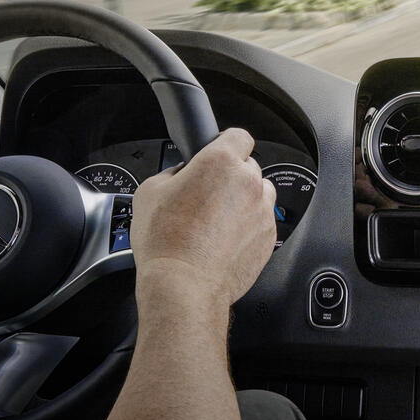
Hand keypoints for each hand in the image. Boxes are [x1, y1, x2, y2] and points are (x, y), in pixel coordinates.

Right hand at [130, 129, 276, 307]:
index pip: (238, 136)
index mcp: (220, 162)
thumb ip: (173, 173)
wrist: (184, 284)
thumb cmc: (166, 241)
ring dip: (244, 200)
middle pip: (248, 166)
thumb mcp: (150, 191)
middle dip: (231, 176)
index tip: (218, 152)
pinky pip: (262, 221)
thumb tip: (182, 174)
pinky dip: (248, 226)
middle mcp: (248, 182)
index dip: (226, 143)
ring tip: (217, 219)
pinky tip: (224, 239)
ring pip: (259, 193)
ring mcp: (262, 210)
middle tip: (207, 194)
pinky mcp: (269, 236)